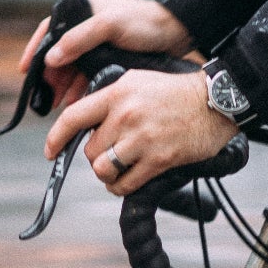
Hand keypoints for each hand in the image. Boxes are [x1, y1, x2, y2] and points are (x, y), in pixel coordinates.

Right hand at [17, 0, 193, 109]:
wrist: (178, 31)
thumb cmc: (146, 23)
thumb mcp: (111, 27)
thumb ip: (80, 39)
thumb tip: (51, 58)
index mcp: (83, 8)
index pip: (49, 29)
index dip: (35, 50)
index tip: (26, 71)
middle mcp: (87, 23)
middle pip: (60, 52)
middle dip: (51, 75)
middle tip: (44, 97)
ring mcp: (99, 41)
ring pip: (73, 65)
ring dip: (65, 85)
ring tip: (58, 104)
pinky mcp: (110, 55)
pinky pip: (88, 72)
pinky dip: (81, 87)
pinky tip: (76, 102)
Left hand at [44, 68, 237, 196]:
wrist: (216, 102)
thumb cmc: (178, 92)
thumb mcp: (139, 81)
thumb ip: (112, 98)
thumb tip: (87, 121)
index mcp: (118, 92)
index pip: (73, 117)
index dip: (56, 138)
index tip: (50, 152)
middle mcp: (126, 115)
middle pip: (89, 150)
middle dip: (97, 155)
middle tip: (113, 152)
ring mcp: (142, 138)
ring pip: (102, 169)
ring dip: (108, 174)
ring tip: (119, 168)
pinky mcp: (158, 159)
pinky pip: (124, 184)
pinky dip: (121, 187)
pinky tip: (129, 180)